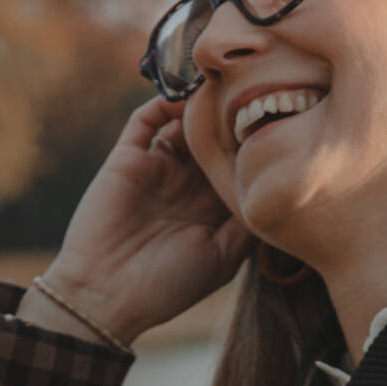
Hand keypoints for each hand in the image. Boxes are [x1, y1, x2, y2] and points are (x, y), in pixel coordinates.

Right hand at [42, 97, 251, 342]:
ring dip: (201, 108)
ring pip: (182, 125)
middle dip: (231, 120)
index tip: (280, 128)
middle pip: (213, 140)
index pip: (236, 167)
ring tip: (223, 90)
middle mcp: (186, 186)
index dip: (254, 148)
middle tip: (256, 96)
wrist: (106, 295)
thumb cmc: (168, 285)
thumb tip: (272, 186)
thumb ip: (247, 223)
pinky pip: (145, 120)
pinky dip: (164, 103)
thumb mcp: (223, 258)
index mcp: (211, 209)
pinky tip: (186, 96)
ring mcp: (157, 169)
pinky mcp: (127, 158)